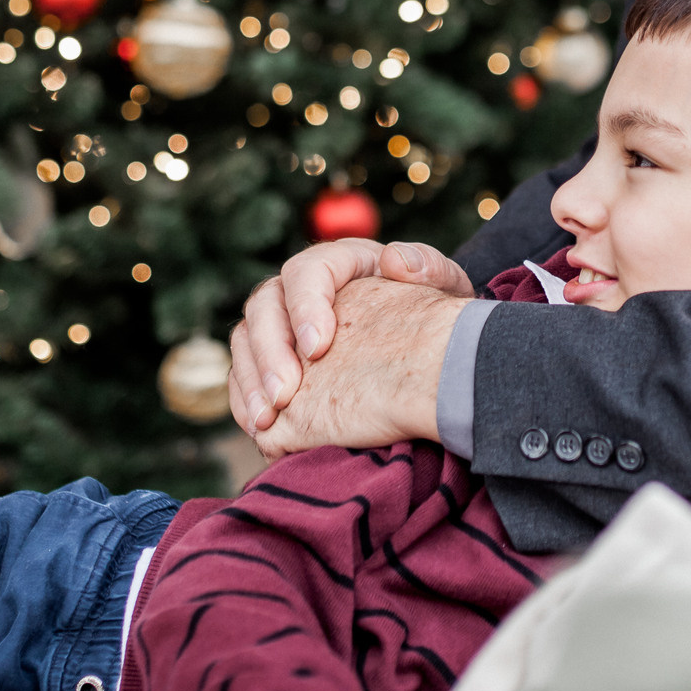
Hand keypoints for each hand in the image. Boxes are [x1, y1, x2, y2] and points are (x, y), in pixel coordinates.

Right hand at [250, 275, 467, 457]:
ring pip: (246, 339)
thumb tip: (395, 261)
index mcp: (341, 262)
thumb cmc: (434, 313)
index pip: (307, 271)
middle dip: (269, 351)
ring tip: (266, 420)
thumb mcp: (444, 286)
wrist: (428, 346)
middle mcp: (302, 287)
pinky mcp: (275, 359)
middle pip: (265, 305)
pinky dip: (247, 400)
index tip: (318, 349)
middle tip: (285, 395)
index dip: (305, 307)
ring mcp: (283, 323)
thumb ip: (429, 268)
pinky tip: (262, 429)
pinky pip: (245, 373)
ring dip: (250, 380)